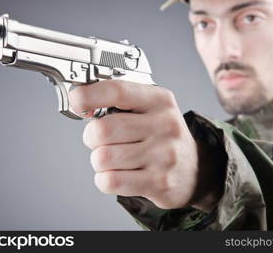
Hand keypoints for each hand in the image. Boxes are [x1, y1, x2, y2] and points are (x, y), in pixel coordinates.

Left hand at [68, 80, 201, 209]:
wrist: (195, 169)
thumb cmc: (163, 136)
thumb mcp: (152, 109)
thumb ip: (122, 101)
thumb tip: (80, 99)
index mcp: (160, 101)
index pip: (118, 91)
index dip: (89, 95)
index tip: (77, 101)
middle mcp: (165, 125)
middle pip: (103, 129)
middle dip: (91, 137)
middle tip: (99, 140)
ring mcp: (164, 155)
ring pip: (103, 158)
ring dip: (99, 161)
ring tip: (113, 159)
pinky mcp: (159, 182)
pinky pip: (110, 181)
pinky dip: (104, 179)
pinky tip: (117, 174)